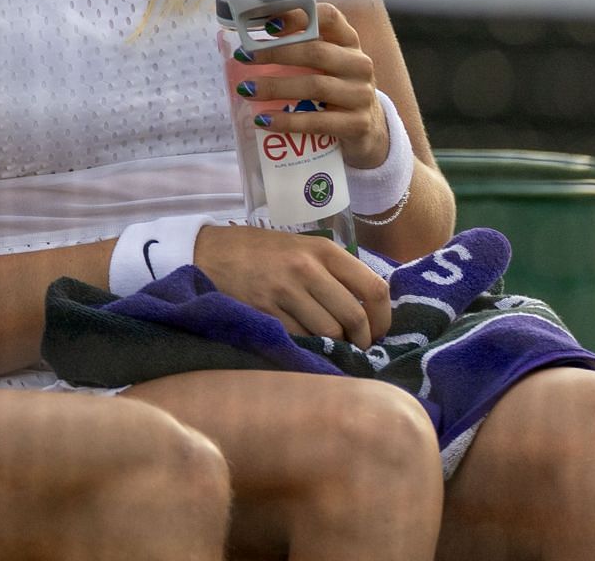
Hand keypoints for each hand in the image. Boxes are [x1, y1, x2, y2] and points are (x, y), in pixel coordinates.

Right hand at [194, 223, 391, 348]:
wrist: (212, 252)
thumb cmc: (262, 251)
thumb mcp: (302, 247)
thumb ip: (333, 271)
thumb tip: (368, 310)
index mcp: (323, 250)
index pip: (373, 288)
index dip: (383, 318)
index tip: (379, 331)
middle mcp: (307, 268)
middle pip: (354, 317)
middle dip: (361, 339)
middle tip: (356, 346)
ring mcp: (285, 290)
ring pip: (329, 332)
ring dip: (334, 344)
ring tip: (330, 343)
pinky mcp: (265, 310)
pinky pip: (300, 337)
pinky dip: (307, 344)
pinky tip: (303, 339)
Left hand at [232, 3, 389, 167]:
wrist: (367, 127)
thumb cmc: (335, 87)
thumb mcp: (325, 63)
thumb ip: (298, 48)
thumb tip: (247, 44)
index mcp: (348, 41)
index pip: (329, 17)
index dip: (297, 17)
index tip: (267, 26)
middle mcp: (358, 64)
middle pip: (316, 52)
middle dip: (275, 53)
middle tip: (244, 57)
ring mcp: (361, 94)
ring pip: (315, 86)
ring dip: (275, 87)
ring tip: (246, 89)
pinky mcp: (358, 124)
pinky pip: (318, 122)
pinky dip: (288, 120)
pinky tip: (264, 120)